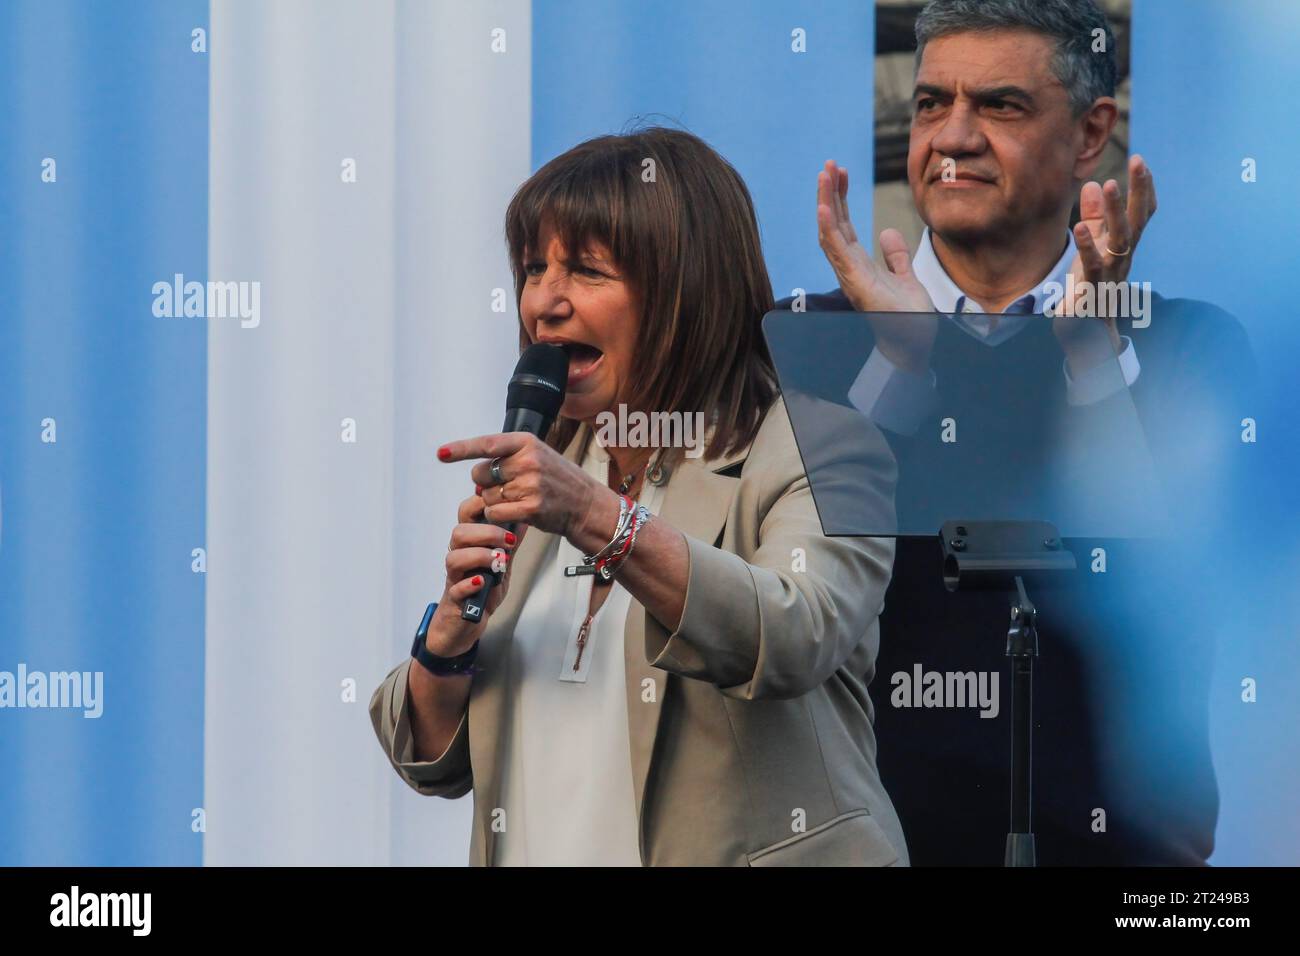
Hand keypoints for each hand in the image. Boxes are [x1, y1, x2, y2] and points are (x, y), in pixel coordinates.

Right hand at [427, 489, 520, 655]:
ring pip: (454, 558)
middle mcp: (458, 557)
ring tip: (498, 562)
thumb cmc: (481, 589)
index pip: (466, 515)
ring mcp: (454, 578)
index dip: (478, 504)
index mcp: (469, 544)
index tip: (497, 503)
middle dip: (486, 533)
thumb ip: (510, 543)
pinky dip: (469, 584)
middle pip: (459, 533)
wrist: (465, 621)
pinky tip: (482, 582)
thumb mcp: (501, 564)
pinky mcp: (455, 599)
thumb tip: (524, 519)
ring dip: (479, 556)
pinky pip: (456, 588)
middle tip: (507, 542)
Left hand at [437, 431, 602, 539]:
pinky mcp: (530, 507)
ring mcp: (530, 484)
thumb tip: (476, 475)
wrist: (585, 504)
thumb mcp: (537, 455)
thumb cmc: (557, 480)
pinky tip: (514, 512)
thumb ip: (507, 458)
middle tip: (508, 486)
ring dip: (495, 500)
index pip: (487, 444)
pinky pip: (495, 512)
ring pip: (487, 495)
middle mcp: (528, 460)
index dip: (461, 449)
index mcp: (527, 442)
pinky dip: (498, 515)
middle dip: (487, 482)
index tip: (441, 453)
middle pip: (481, 473)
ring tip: (519, 499)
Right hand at [817, 160, 937, 373]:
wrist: (914, 346)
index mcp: (859, 266)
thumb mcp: (906, 278)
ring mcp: (850, 277)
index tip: (840, 173)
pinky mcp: (857, 284)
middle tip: (828, 165)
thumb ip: (896, 256)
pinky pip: (837, 253)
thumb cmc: (908, 320)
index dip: (840, 199)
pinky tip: (825, 207)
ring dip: (825, 203)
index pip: (844, 226)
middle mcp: (849, 270)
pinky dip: (829, 229)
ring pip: (830, 234)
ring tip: (824, 175)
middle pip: (834, 225)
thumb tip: (889, 232)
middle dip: (830, 194)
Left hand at [1053, 154, 1157, 372]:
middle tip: (1139, 162)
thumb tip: (1091, 185)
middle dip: (1139, 191)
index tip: (1142, 162)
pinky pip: (1092, 264)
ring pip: (1119, 239)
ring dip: (1115, 211)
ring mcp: (1111, 274)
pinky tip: (1078, 226)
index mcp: (1124, 247)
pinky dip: (1086, 245)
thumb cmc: (1089, 287)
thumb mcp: (1090, 247)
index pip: (1142, 215)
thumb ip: (1093, 218)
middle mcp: (1123, 259)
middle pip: (1137, 221)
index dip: (1144, 190)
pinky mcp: (1092, 289)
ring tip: (1110, 184)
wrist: (1086, 332)